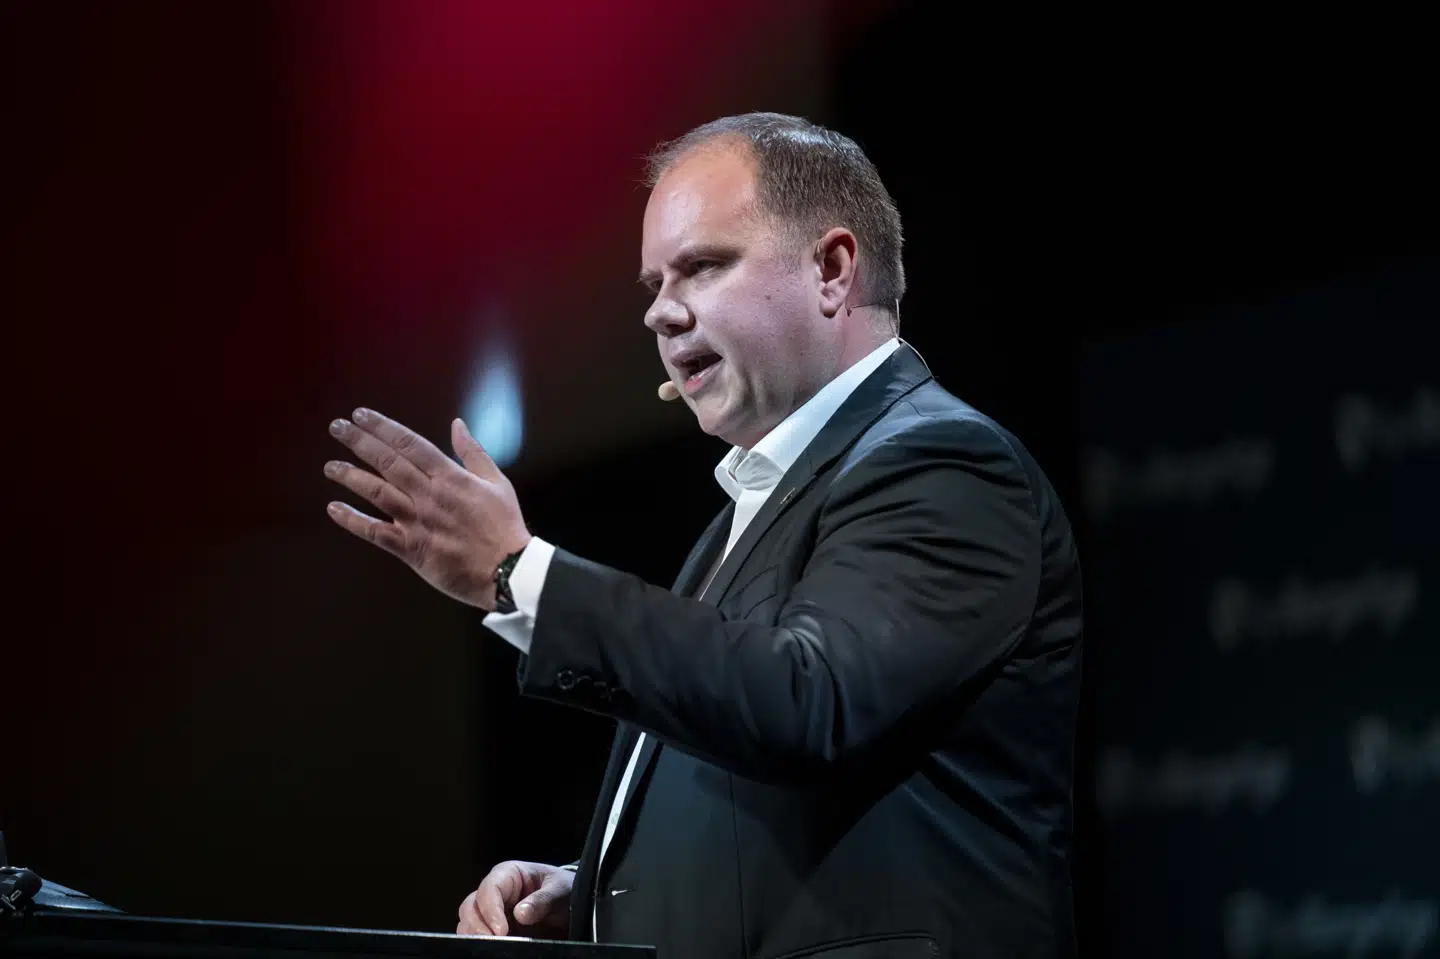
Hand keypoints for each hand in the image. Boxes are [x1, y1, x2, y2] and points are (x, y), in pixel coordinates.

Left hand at [324, 408, 530, 609]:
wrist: (507, 571)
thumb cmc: (504, 526)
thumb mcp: (497, 482)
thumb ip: (474, 452)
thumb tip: (457, 424)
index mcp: (450, 477)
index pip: (409, 444)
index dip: (382, 427)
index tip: (361, 415)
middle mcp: (429, 495)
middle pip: (388, 462)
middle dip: (359, 442)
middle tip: (337, 427)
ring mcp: (417, 522)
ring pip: (377, 493)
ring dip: (351, 477)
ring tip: (331, 466)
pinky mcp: (411, 549)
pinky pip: (376, 532)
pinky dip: (353, 521)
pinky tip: (334, 509)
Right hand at [456, 861, 573, 937]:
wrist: (568, 904)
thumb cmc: (564, 890)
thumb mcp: (560, 891)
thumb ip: (543, 900)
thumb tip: (520, 913)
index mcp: (509, 874)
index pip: (490, 888)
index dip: (491, 909)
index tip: (500, 931)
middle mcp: (494, 892)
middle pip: (471, 906)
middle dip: (477, 925)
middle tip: (493, 942)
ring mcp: (491, 911)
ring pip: (468, 922)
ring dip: (475, 935)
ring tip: (490, 948)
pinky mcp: (492, 929)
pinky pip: (475, 935)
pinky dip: (477, 943)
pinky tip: (489, 950)